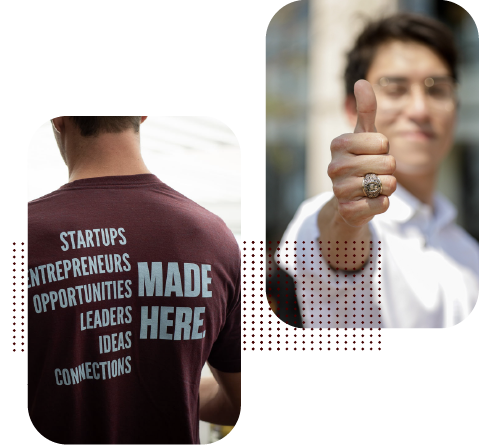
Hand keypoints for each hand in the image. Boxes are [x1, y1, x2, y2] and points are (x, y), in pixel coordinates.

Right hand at [327, 79, 396, 226]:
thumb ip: (366, 109)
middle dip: (388, 169)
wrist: (347, 198)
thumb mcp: (364, 135)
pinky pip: (382, 204)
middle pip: (388, 164)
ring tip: (371, 186)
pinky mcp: (348, 210)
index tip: (371, 153)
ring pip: (387, 185)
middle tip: (373, 172)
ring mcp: (339, 190)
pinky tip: (369, 201)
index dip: (384, 149)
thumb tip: (362, 81)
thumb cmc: (360, 161)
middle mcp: (334, 167)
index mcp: (338, 144)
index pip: (382, 142)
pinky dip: (383, 203)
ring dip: (387, 186)